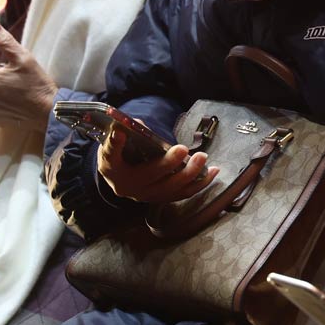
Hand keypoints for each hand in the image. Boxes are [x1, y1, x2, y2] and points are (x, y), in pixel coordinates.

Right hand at [98, 125, 218, 203]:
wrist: (120, 177)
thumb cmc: (120, 154)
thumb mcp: (116, 141)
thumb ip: (128, 132)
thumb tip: (140, 125)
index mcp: (112, 169)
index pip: (111, 156)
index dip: (114, 145)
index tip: (119, 133)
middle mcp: (129, 187)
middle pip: (150, 176)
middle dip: (169, 163)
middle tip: (183, 149)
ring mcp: (147, 196)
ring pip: (170, 188)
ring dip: (190, 174)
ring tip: (203, 158)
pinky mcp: (162, 198)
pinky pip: (183, 193)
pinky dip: (200, 183)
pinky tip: (214, 172)